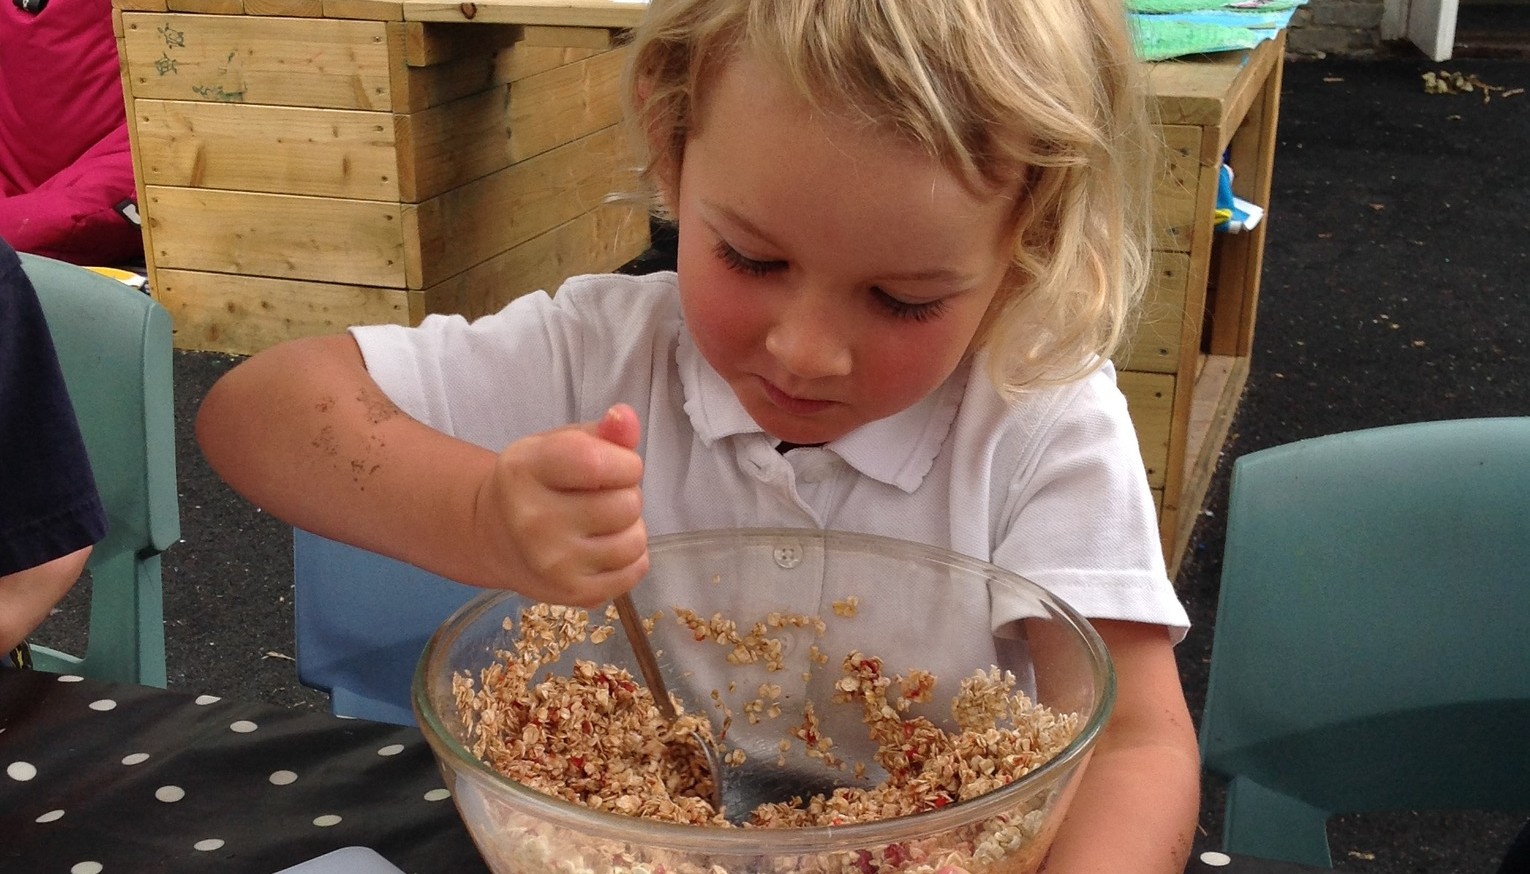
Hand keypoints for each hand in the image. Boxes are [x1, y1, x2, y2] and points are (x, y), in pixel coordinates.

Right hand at [476, 404, 648, 605]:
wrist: (494, 535)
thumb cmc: (537, 481)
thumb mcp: (558, 444)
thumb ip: (601, 432)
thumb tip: (625, 417)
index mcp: (526, 470)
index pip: (600, 463)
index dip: (624, 463)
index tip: (611, 465)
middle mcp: (534, 521)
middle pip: (627, 504)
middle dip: (625, 494)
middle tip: (599, 496)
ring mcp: (553, 564)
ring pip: (635, 540)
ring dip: (629, 528)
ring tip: (602, 522)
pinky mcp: (573, 595)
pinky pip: (635, 572)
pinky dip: (630, 557)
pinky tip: (604, 546)